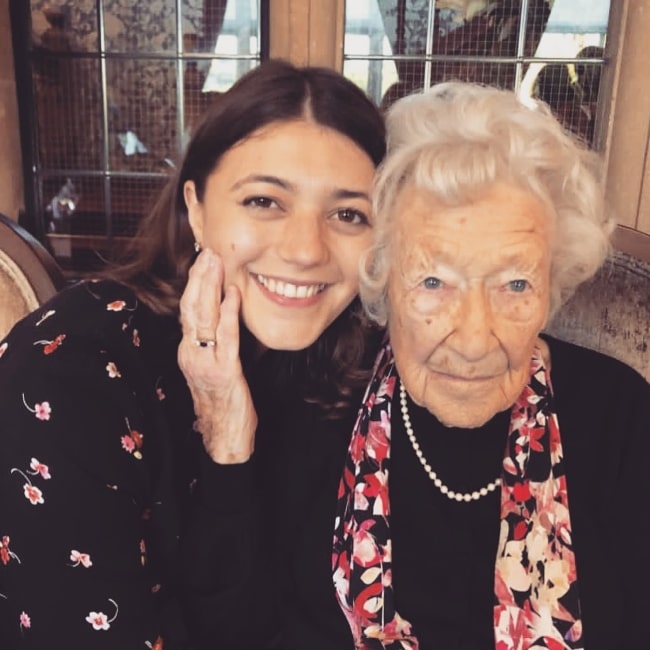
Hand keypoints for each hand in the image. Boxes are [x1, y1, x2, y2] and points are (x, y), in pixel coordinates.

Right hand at [178, 249, 256, 463]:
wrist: (224, 437)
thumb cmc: (221, 401)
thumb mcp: (212, 366)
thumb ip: (212, 342)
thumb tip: (220, 315)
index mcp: (189, 350)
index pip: (188, 309)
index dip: (194, 283)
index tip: (202, 259)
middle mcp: (191, 353)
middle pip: (191, 307)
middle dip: (199, 276)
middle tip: (208, 251)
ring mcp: (206, 362)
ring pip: (203, 318)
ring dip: (210, 287)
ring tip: (215, 263)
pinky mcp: (224, 372)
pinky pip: (226, 338)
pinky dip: (229, 314)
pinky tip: (232, 295)